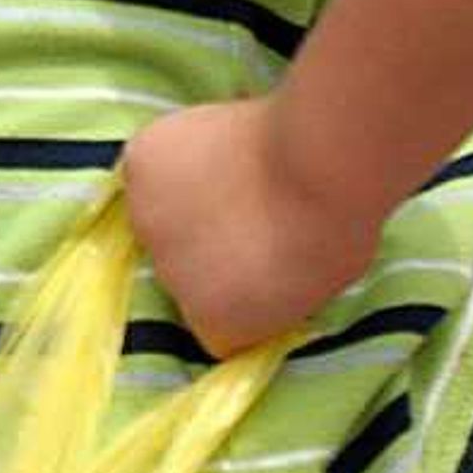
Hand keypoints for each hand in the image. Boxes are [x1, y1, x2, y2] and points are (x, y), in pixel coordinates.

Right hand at [120, 96, 384, 357]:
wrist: (318, 161)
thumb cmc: (335, 231)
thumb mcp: (309, 290)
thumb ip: (265, 293)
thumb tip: (254, 275)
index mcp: (215, 325)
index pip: (215, 318)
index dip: (240, 291)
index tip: (265, 269)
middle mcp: (168, 282)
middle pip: (180, 268)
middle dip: (207, 249)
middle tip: (248, 217)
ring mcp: (146, 220)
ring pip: (159, 216)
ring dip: (184, 203)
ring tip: (228, 177)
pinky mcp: (137, 167)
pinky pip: (150, 167)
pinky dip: (172, 158)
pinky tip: (208, 147)